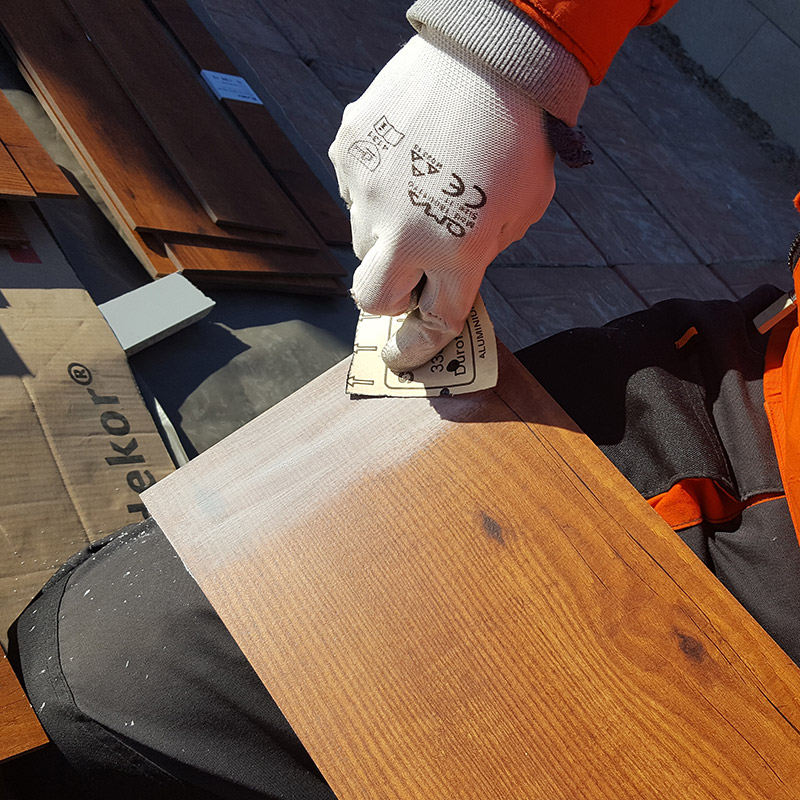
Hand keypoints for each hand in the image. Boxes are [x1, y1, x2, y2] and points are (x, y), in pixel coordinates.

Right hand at [329, 31, 555, 369]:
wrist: (490, 53)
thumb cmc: (519, 133)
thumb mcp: (522, 209)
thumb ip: (482, 251)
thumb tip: (447, 271)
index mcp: (458, 250)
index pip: (434, 321)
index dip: (420, 347)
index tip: (405, 357)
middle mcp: (404, 229)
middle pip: (372, 298)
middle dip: (389, 301)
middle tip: (408, 279)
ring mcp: (368, 190)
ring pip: (363, 241)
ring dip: (387, 235)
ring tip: (418, 193)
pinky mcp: (348, 152)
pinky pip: (353, 191)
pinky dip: (375, 189)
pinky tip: (404, 160)